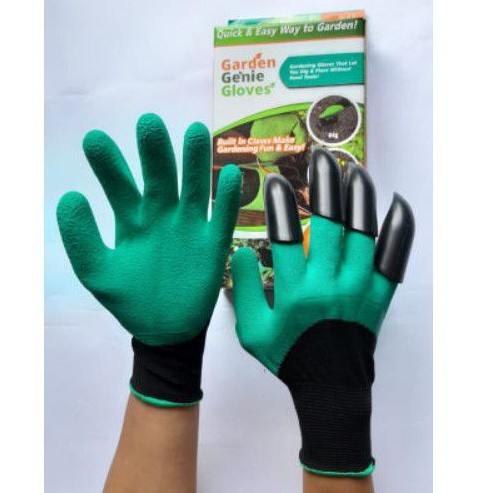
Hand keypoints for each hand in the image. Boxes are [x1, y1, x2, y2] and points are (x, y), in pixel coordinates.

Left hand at [57, 113, 241, 405]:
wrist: (164, 329)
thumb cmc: (130, 300)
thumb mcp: (97, 272)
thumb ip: (81, 237)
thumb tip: (70, 195)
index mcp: (131, 218)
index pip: (119, 183)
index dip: (108, 162)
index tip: (94, 140)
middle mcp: (161, 215)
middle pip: (160, 176)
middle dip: (155, 151)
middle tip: (149, 122)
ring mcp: (189, 226)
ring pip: (195, 187)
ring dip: (196, 162)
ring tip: (195, 131)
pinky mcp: (214, 243)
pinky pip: (222, 217)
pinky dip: (227, 197)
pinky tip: (229, 174)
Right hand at [232, 148, 413, 474]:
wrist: (331, 387)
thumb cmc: (289, 356)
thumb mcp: (251, 331)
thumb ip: (242, 290)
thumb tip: (240, 252)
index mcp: (294, 292)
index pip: (285, 236)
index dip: (281, 205)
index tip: (277, 181)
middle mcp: (328, 284)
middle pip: (329, 225)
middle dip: (325, 186)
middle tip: (321, 159)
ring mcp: (358, 289)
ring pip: (362, 234)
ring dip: (359, 198)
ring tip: (354, 171)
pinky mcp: (378, 296)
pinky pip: (393, 259)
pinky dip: (398, 231)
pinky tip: (398, 204)